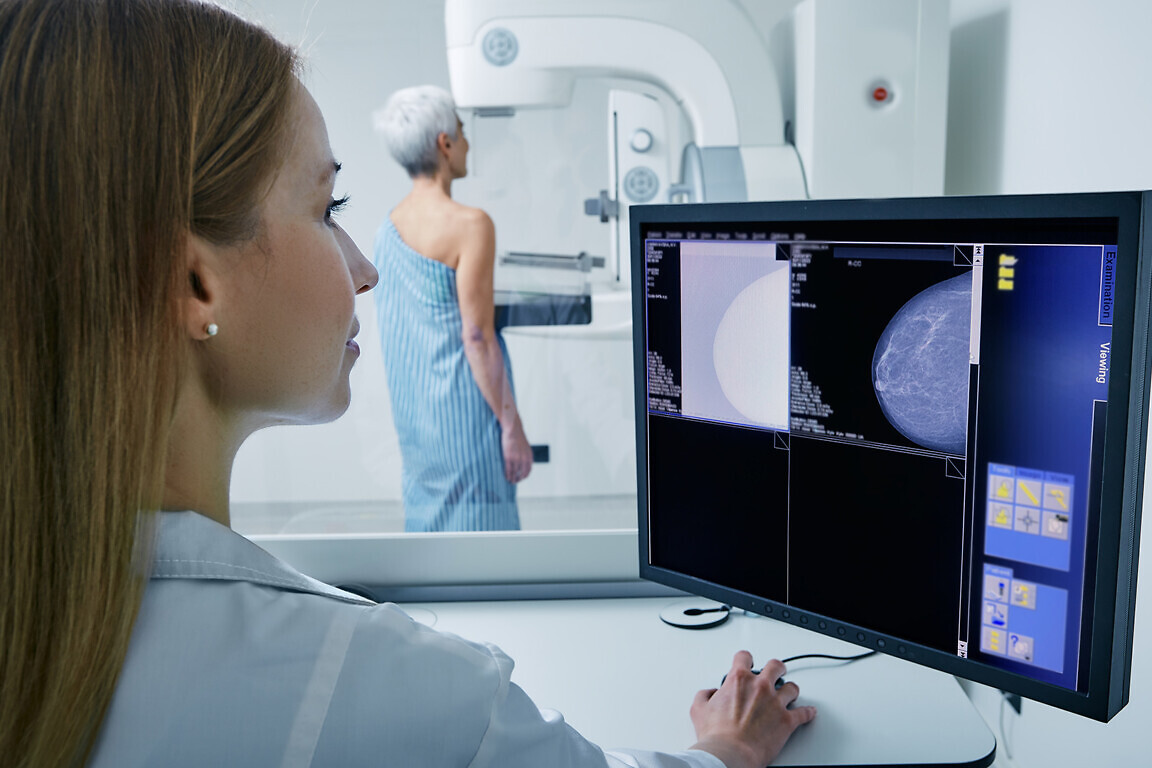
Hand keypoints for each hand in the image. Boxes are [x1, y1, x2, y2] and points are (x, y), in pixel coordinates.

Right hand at [501, 418, 531, 483]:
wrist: (513, 430)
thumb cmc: (518, 437)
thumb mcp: (526, 447)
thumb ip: (526, 455)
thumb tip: (524, 463)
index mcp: (529, 456)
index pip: (528, 470)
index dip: (524, 476)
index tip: (521, 478)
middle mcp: (524, 459)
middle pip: (522, 473)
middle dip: (518, 479)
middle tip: (515, 482)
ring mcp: (516, 458)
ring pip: (515, 473)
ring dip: (513, 479)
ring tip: (510, 481)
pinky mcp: (509, 457)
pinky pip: (509, 470)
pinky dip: (508, 475)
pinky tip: (507, 477)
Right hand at [689, 652, 815, 767]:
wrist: (731, 754)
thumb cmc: (717, 735)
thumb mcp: (698, 709)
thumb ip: (705, 695)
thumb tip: (710, 693)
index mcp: (738, 680)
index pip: (744, 657)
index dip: (745, 659)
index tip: (746, 662)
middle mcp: (760, 687)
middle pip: (775, 666)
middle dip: (776, 668)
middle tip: (776, 672)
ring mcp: (776, 703)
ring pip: (792, 688)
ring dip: (790, 690)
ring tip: (789, 693)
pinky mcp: (787, 721)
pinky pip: (804, 713)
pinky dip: (807, 713)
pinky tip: (809, 712)